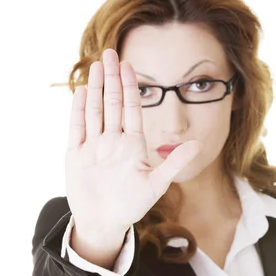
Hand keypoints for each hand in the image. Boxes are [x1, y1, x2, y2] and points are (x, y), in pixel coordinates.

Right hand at [65, 48, 202, 236]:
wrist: (104, 222)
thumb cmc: (132, 206)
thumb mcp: (156, 185)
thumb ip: (174, 163)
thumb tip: (197, 145)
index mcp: (133, 145)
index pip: (132, 110)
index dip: (131, 88)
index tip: (129, 65)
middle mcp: (113, 141)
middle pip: (111, 104)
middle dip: (111, 79)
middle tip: (110, 53)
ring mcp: (94, 146)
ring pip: (94, 111)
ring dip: (95, 89)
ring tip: (96, 66)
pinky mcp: (77, 154)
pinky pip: (78, 127)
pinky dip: (78, 110)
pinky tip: (81, 92)